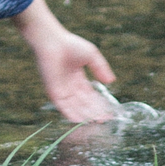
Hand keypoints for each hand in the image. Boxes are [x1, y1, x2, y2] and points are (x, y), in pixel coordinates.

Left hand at [14, 0, 115, 122]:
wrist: (52, 42)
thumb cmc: (70, 45)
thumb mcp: (91, 55)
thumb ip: (101, 68)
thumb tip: (112, 81)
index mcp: (78, 78)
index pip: (90, 96)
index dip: (100, 104)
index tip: (109, 112)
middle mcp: (70, 87)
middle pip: (84, 104)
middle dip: (95, 112)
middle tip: (105, 121)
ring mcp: (62, 91)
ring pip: (76, 108)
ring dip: (86, 116)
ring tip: (98, 123)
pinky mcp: (54, 94)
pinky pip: (64, 108)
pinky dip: (72, 115)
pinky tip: (82, 122)